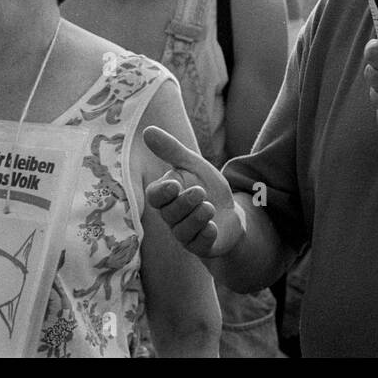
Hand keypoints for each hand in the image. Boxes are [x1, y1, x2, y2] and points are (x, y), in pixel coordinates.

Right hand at [143, 126, 242, 257]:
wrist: (230, 213)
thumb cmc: (206, 187)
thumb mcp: (193, 165)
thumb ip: (172, 150)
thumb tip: (148, 130)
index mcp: (167, 197)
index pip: (155, 197)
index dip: (162, 192)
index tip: (174, 184)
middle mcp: (172, 218)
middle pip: (170, 214)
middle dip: (184, 203)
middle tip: (200, 192)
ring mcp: (185, 235)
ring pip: (183, 231)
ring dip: (197, 218)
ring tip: (209, 207)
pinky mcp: (201, 247)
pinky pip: (199, 245)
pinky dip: (205, 235)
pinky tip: (213, 227)